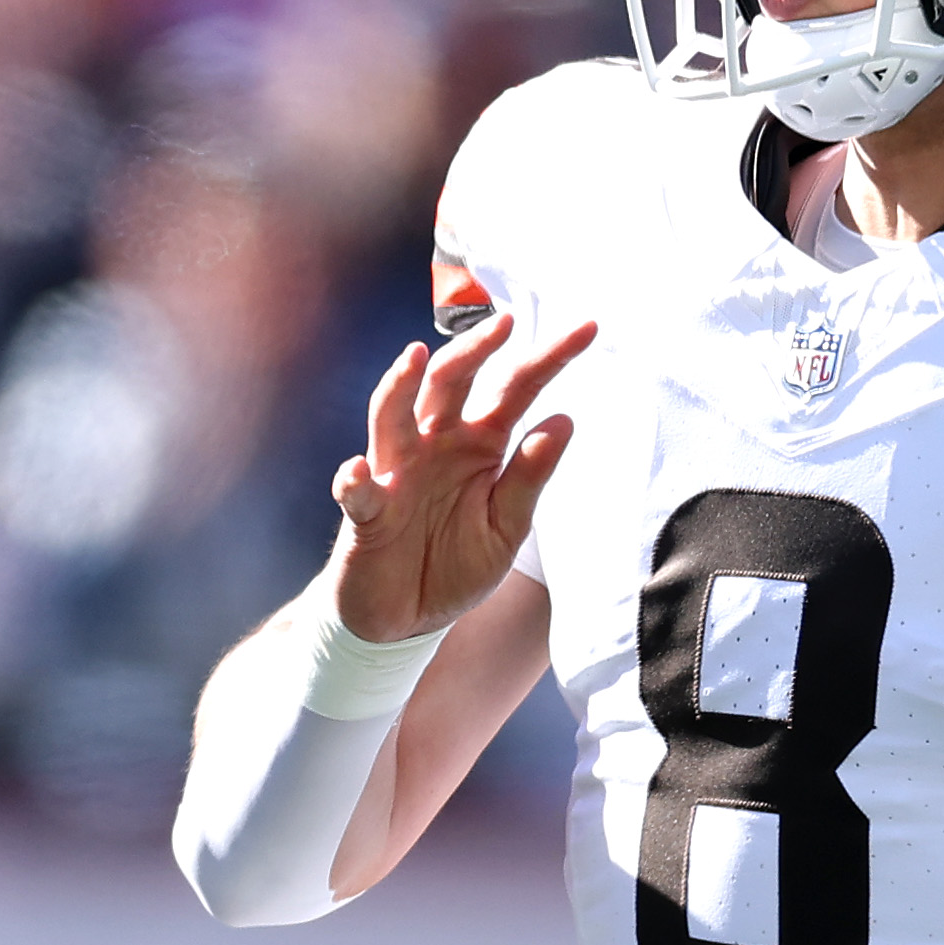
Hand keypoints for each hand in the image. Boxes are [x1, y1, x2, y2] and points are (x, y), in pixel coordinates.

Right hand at [328, 313, 597, 641]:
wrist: (408, 622)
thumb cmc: (456, 565)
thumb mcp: (508, 525)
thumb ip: (530, 476)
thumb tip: (564, 419)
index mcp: (480, 444)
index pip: (515, 389)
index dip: (549, 358)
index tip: (589, 328)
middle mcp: (436, 445)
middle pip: (450, 381)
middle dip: (474, 348)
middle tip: (504, 322)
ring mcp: (396, 474)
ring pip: (392, 416)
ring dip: (399, 386)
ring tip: (414, 357)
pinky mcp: (366, 513)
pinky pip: (357, 492)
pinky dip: (354, 481)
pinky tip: (358, 472)